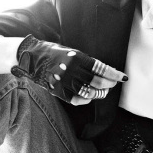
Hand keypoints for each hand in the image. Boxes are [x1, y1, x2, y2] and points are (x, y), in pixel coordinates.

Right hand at [10, 35, 126, 104]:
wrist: (30, 57)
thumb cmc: (53, 52)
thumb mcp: (71, 51)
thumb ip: (85, 62)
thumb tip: (103, 71)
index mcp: (76, 57)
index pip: (100, 68)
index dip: (113, 74)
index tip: (122, 77)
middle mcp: (70, 69)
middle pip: (96, 82)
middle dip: (108, 84)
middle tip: (113, 85)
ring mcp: (63, 81)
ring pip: (88, 92)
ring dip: (99, 93)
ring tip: (103, 92)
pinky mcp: (57, 90)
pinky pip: (75, 99)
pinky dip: (85, 100)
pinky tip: (89, 97)